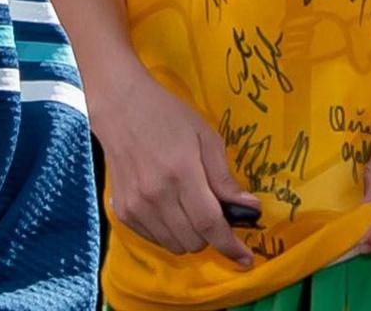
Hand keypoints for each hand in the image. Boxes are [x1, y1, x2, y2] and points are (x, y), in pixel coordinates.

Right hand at [84, 65, 255, 266]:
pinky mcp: (122, 211)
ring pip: (173, 244)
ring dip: (192, 236)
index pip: (209, 222)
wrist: (122, 110)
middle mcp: (155, 196)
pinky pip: (154, 238)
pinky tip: (175, 209)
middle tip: (219, 212)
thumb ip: (224, 178)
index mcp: (181, 174)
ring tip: (196, 208)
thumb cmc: (171, 119)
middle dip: (213, 235)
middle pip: (193, 239)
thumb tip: (248, 207)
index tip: (246, 259)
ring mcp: (135, 206)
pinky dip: (171, 233)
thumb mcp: (208, 139)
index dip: (230, 244)